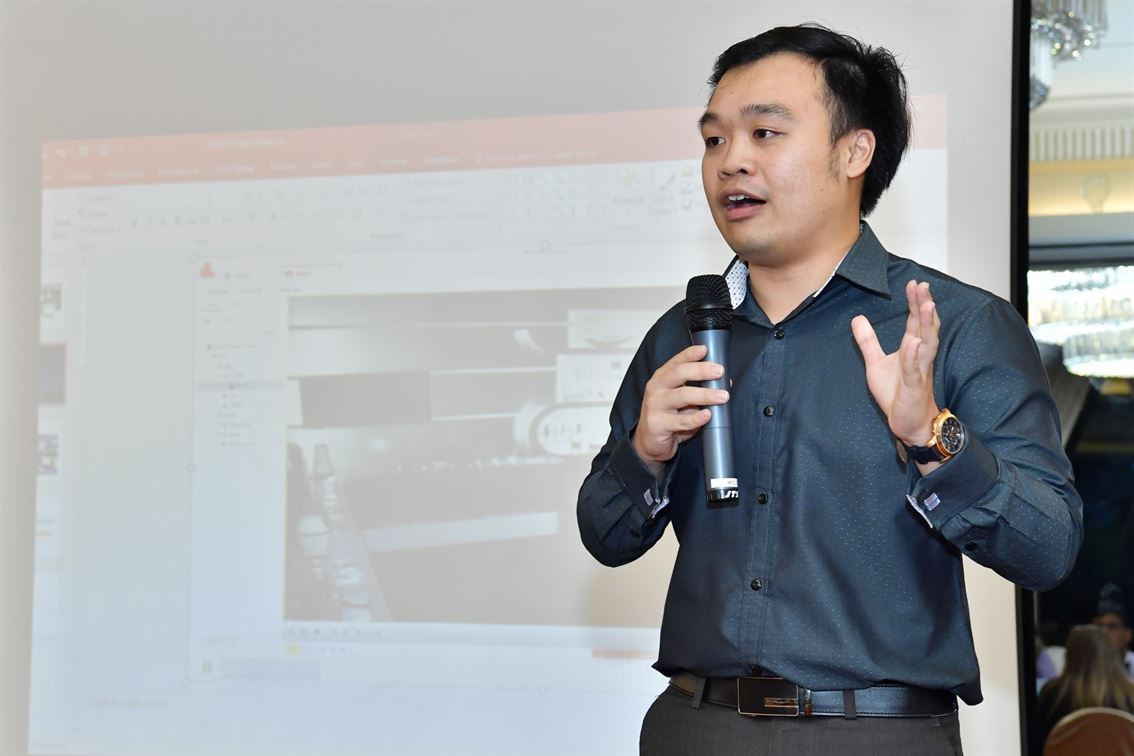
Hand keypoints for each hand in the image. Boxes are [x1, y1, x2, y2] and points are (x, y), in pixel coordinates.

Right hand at [632, 344, 729, 473]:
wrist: (649, 442)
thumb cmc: (668, 417)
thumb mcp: (682, 399)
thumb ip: (699, 389)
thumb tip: (725, 381)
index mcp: (662, 378)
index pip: (676, 361)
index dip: (690, 354)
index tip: (705, 350)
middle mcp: (656, 388)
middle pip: (678, 374)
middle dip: (701, 370)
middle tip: (719, 371)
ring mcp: (655, 406)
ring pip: (681, 396)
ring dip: (704, 395)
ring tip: (722, 396)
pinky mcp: (657, 424)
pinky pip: (680, 421)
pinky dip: (696, 418)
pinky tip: (707, 415)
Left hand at [851, 280, 940, 448]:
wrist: (910, 423)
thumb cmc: (898, 393)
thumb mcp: (876, 363)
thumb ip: (868, 341)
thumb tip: (857, 318)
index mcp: (912, 349)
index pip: (915, 321)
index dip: (915, 302)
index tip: (914, 283)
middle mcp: (920, 357)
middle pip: (925, 326)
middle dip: (923, 306)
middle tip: (922, 285)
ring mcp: (919, 371)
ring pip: (926, 344)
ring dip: (926, 324)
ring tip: (926, 304)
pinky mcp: (914, 387)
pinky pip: (914, 369)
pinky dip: (912, 355)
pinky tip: (912, 341)